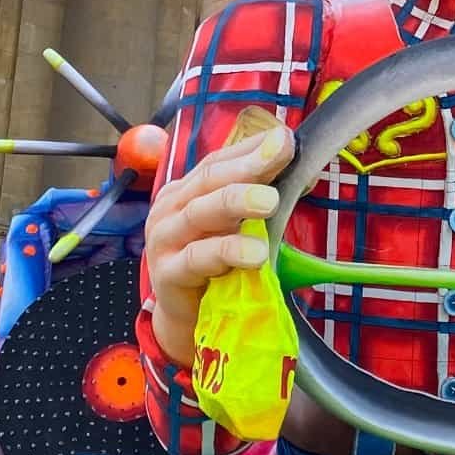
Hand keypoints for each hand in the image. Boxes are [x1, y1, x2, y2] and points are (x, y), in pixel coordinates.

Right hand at [143, 110, 294, 365]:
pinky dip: (226, 252)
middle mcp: (170, 209)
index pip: (218, 161)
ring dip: (235, 202)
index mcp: (186, 191)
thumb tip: (290, 155)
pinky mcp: (167, 274)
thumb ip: (256, 194)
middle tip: (281, 154)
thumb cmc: (214, 265)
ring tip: (270, 202)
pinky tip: (255, 252)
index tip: (286, 137)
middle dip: (247, 166)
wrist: (187, 316)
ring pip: (200, 213)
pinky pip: (198, 257)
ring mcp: (164, 240)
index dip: (250, 148)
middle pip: (209, 179)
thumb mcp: (236, 226)